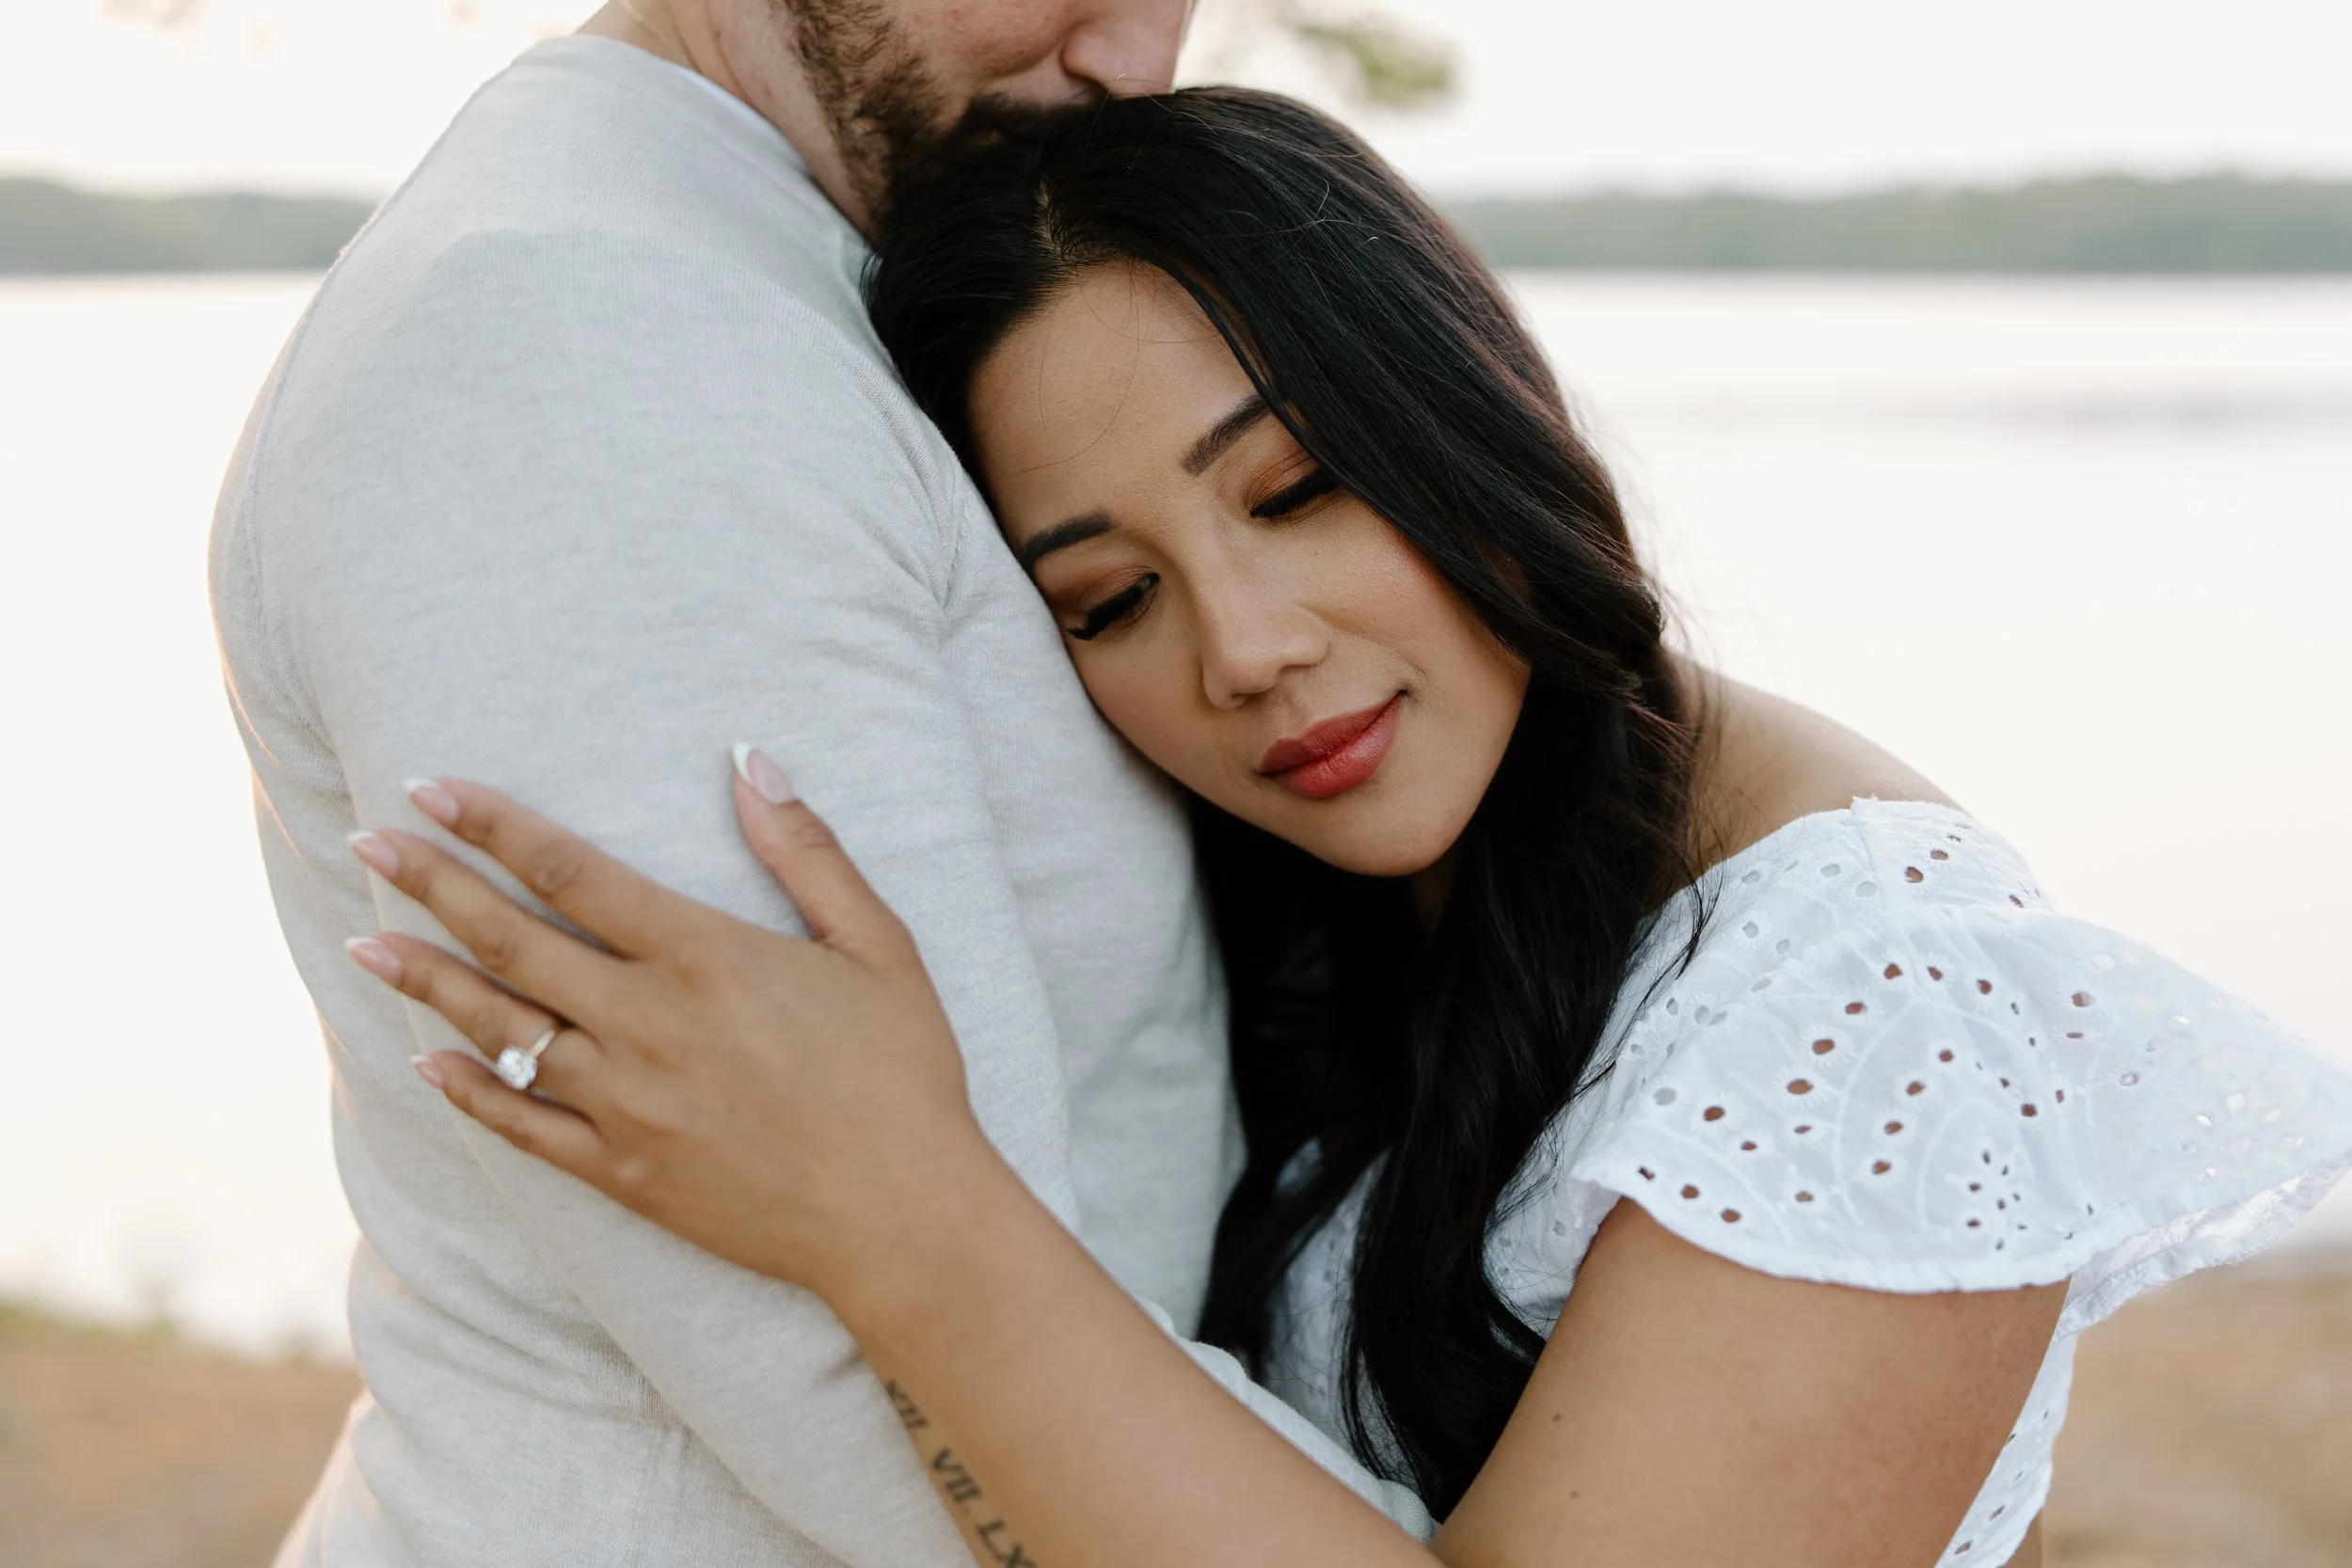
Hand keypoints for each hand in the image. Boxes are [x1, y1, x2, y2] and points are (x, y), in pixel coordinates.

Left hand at [342, 750, 995, 1296]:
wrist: (903, 1217)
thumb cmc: (905, 1072)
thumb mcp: (878, 945)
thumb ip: (806, 849)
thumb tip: (748, 758)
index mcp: (705, 957)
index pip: (573, 872)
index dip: (497, 825)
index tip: (432, 788)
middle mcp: (649, 1025)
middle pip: (513, 942)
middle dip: (432, 885)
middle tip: (367, 841)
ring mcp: (627, 1104)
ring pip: (500, 1032)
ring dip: (427, 981)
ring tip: (365, 943)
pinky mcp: (624, 1173)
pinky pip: (523, 1128)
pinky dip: (468, 1094)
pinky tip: (424, 1065)